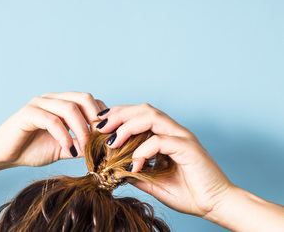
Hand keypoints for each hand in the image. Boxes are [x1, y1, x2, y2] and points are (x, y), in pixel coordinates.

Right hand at [0, 92, 106, 167]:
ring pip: (69, 108)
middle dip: (95, 118)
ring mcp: (39, 104)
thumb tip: (101, 148)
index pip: (89, 101)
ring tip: (86, 146)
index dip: (102, 116)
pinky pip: (52, 121)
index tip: (107, 136)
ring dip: (82, 128)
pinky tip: (68, 148)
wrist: (3, 155)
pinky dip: (64, 135)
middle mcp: (52, 99)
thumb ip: (80, 146)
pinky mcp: (28, 113)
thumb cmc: (31, 149)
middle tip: (100, 138)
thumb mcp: (63, 148)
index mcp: (61, 103)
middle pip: (83, 98)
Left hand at [96, 103, 233, 217]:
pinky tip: (134, 164)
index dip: (118, 115)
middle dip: (118, 114)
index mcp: (166, 135)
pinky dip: (143, 150)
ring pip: (151, 117)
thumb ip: (136, 172)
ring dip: (127, 126)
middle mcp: (174, 131)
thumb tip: (114, 169)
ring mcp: (182, 137)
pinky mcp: (188, 148)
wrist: (216, 206)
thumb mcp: (153, 182)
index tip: (100, 125)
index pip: (139, 114)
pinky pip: (160, 141)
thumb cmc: (189, 193)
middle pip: (143, 109)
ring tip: (111, 142)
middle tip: (100, 127)